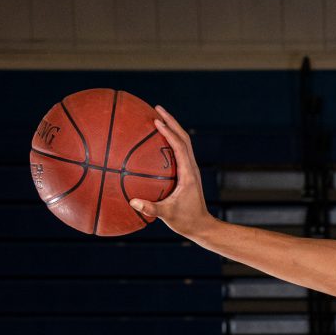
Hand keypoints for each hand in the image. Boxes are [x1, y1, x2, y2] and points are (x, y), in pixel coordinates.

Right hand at [131, 105, 212, 237]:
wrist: (202, 226)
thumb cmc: (186, 221)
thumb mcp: (168, 216)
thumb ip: (152, 209)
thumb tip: (133, 202)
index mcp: (188, 173)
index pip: (179, 146)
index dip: (169, 132)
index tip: (156, 120)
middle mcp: (191, 167)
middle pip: (183, 137)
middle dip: (171, 121)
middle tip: (156, 108)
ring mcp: (190, 169)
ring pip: (183, 142)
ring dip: (172, 127)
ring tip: (156, 117)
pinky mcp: (187, 173)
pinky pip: (178, 151)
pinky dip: (169, 140)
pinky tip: (154, 140)